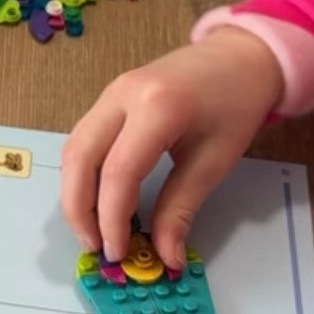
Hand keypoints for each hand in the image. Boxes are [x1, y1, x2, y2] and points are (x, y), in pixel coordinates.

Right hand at [61, 29, 283, 267]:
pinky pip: (82, 139)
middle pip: (79, 158)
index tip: (118, 253)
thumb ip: (181, 209)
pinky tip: (96, 199)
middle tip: (94, 247)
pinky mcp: (108, 96)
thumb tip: (166, 257)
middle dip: (79, 209)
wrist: (240, 57)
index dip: (111, 219)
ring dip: (74, 193)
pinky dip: (82, 174)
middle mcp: (122, 94)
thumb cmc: (236, 104)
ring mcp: (110, 92)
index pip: (118, 172)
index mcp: (157, 107)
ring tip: (92, 230)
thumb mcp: (215, 162)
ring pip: (73, 148)